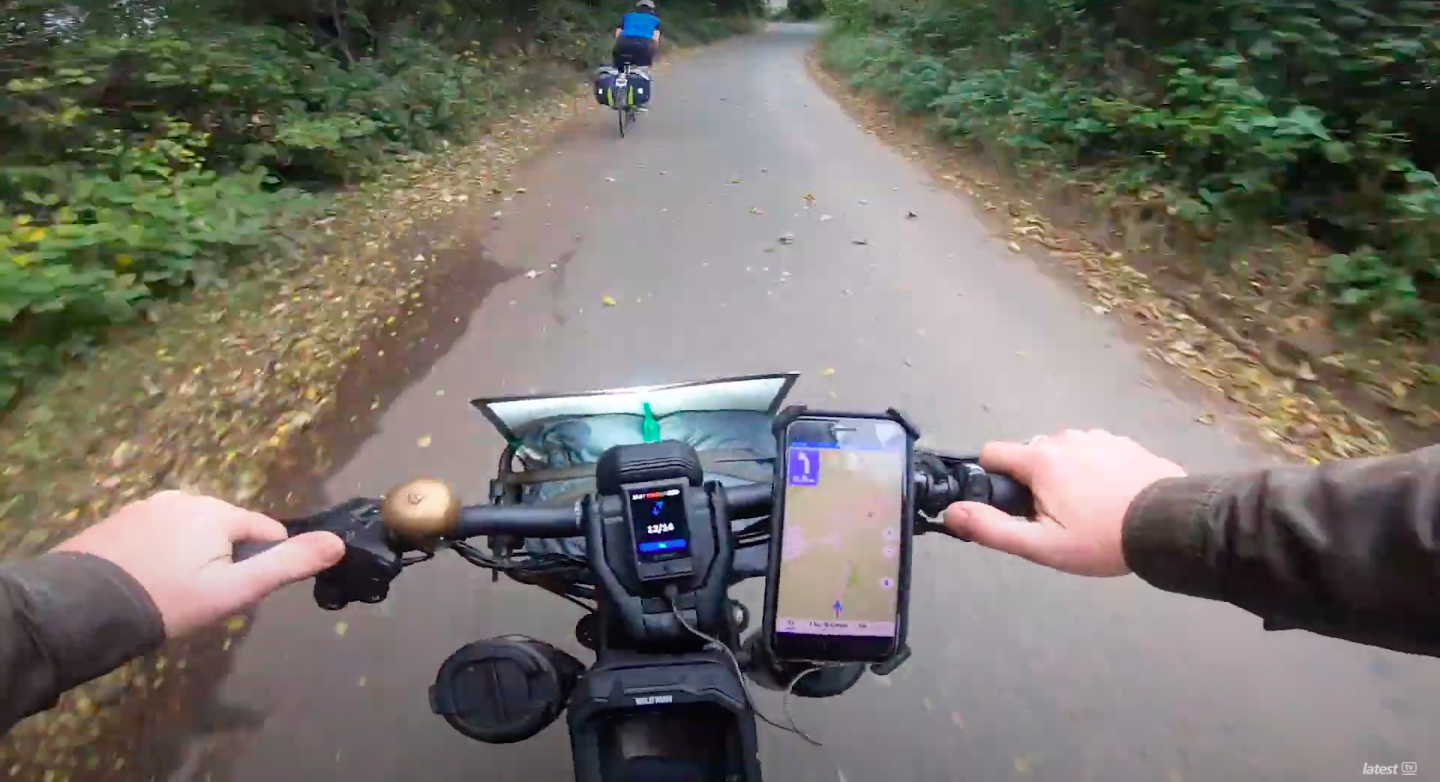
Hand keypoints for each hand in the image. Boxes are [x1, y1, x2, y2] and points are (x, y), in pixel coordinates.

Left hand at [55, 491, 344, 636]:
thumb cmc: (168, 602)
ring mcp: (145, 507)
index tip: (235, 594)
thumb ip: (286, 565)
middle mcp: (183, 498)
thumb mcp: (234, 591)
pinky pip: (156, 535)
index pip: (263, 531)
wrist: (82, 609)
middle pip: (225, 529)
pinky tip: (147, 583)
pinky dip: (159, 555)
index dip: (259, 564)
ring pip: (190, 532)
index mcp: (216, 511)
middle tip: (200, 599)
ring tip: (171, 594)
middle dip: (222, 559)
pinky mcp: (117, 521)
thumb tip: (338, 542)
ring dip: (190, 556)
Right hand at [943, 429, 1184, 575]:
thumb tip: (951, 512)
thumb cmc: (1101, 539)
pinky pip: (1094, 452)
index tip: (1010, 505)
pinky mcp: (1125, 443)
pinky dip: (1093, 470)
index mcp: (1040, 460)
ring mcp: (1099, 437)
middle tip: (1056, 518)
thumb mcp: (1043, 545)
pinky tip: (1112, 497)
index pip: (993, 452)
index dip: (992, 479)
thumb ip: (992, 528)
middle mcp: (1066, 438)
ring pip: (1063, 452)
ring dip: (1064, 474)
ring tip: (1088, 510)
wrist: (1171, 526)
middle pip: (1030, 455)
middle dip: (1033, 481)